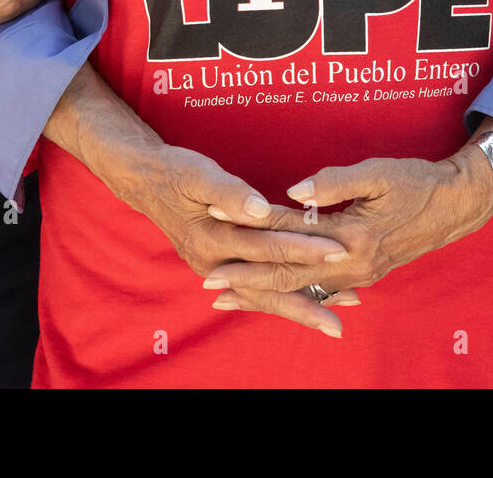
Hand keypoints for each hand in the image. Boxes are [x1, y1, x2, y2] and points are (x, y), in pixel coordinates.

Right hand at [104, 143, 356, 338]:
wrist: (147, 181)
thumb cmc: (177, 172)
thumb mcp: (198, 174)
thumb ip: (230, 193)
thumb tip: (261, 211)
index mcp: (212, 237)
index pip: (267, 246)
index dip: (303, 248)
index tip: (337, 251)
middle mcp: (214, 263)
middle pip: (268, 285)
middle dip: (308, 300)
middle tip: (345, 315)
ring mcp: (217, 270)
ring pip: (264, 294)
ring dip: (300, 306)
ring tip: (337, 319)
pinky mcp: (223, 268)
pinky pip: (257, 290)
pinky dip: (283, 299)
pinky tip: (310, 303)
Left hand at [205, 147, 492, 322]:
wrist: (456, 206)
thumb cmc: (418, 182)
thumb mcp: (378, 173)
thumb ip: (332, 182)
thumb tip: (291, 192)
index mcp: (352, 237)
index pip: (289, 232)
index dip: (252, 226)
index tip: (217, 223)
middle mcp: (352, 265)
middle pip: (289, 275)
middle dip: (247, 280)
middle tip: (209, 284)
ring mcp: (359, 275)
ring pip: (302, 289)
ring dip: (265, 294)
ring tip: (230, 299)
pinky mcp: (363, 275)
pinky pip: (320, 291)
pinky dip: (293, 296)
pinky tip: (275, 299)